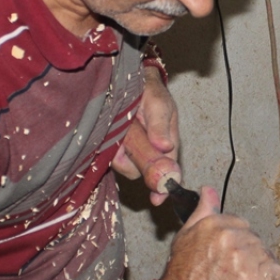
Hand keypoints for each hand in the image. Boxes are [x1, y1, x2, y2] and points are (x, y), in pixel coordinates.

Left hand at [112, 68, 179, 206]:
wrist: (132, 81)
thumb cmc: (151, 92)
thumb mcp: (160, 105)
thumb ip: (161, 125)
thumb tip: (165, 147)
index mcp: (167, 145)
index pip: (168, 171)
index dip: (163, 187)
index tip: (158, 198)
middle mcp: (150, 152)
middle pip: (143, 172)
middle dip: (135, 165)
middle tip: (126, 145)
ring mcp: (132, 151)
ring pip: (126, 166)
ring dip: (121, 154)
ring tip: (122, 130)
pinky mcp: (116, 149)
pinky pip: (112, 157)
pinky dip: (111, 149)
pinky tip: (113, 133)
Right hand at [159, 187, 279, 279]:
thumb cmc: (182, 271)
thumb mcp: (186, 234)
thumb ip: (203, 210)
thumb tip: (208, 190)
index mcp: (217, 225)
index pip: (241, 223)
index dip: (236, 238)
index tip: (229, 250)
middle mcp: (232, 240)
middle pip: (254, 239)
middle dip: (247, 251)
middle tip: (232, 266)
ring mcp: (245, 261)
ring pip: (264, 254)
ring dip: (257, 264)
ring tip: (240, 276)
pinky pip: (274, 272)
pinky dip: (268, 277)